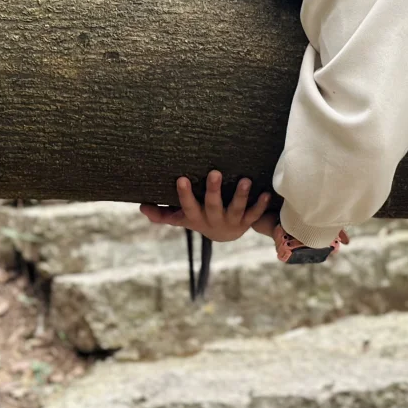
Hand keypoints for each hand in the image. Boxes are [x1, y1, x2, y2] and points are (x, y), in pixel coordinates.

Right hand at [139, 171, 271, 243]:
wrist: (224, 235)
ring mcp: (231, 222)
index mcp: (196, 218)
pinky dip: (260, 205)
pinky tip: (266, 193)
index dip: (184, 195)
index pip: (187, 207)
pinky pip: (254, 215)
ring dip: (241, 195)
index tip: (182, 178)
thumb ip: (163, 214)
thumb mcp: (182, 218)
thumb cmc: (199, 218)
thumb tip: (141, 207)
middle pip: (212, 206)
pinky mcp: (246, 222)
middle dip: (213, 191)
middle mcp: (213, 221)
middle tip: (214, 172)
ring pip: (236, 209)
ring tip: (246, 180)